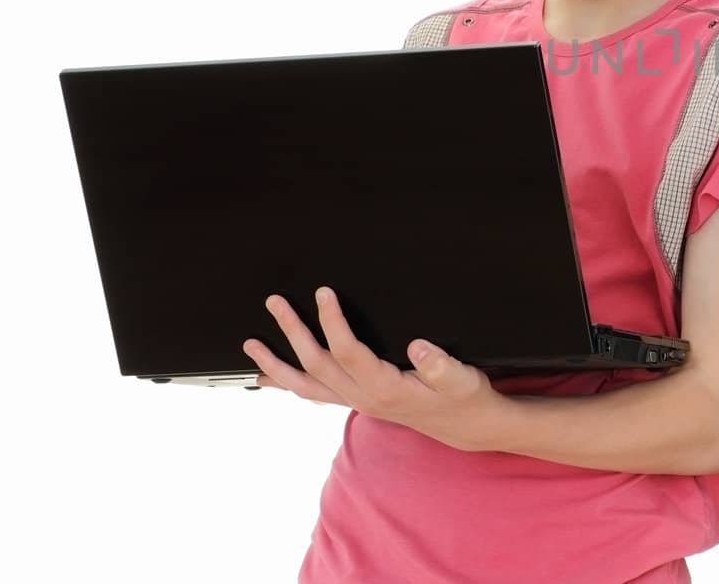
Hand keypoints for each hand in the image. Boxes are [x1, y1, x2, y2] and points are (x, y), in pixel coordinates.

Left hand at [242, 286, 505, 451]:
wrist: (466, 426)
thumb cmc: (464, 398)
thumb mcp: (463, 379)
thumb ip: (440, 365)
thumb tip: (418, 346)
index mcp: (386, 388)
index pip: (348, 352)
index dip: (333, 322)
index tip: (324, 293)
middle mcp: (364, 398)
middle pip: (318, 364)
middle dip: (294, 332)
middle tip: (276, 303)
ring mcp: (357, 402)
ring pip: (307, 385)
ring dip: (278, 364)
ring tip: (252, 346)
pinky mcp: (358, 400)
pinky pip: (314, 394)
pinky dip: (289, 384)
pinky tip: (271, 376)